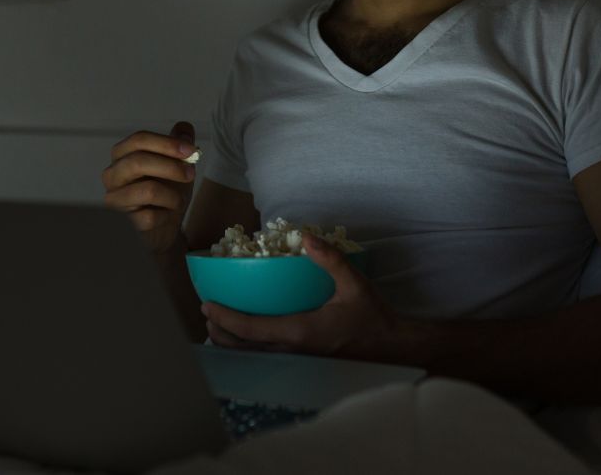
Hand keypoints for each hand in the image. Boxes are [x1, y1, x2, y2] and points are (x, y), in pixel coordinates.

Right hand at [101, 121, 198, 254]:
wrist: (164, 229)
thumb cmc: (166, 194)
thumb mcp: (177, 166)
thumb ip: (179, 146)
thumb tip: (185, 127)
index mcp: (123, 156)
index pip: (139, 139)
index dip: (166, 143)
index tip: (190, 149)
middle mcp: (113, 176)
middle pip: (138, 161)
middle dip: (171, 166)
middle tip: (191, 174)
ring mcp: (114, 200)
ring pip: (147, 190)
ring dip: (172, 195)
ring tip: (177, 200)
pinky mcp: (123, 223)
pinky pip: (150, 217)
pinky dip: (166, 216)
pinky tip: (165, 216)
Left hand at [203, 234, 403, 360]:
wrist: (392, 348)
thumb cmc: (372, 317)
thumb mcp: (354, 284)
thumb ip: (330, 259)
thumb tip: (307, 236)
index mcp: (299, 332)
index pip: (251, 328)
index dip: (225, 318)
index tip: (208, 305)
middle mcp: (293, 352)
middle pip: (244, 348)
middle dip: (220, 333)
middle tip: (208, 314)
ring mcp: (297, 362)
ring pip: (253, 358)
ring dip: (232, 344)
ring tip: (219, 326)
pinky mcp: (303, 363)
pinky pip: (266, 359)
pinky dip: (249, 349)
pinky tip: (247, 337)